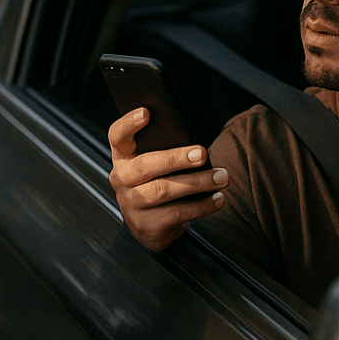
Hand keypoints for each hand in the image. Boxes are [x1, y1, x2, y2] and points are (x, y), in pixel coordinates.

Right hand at [108, 108, 227, 251]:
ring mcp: (130, 204)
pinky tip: (217, 198)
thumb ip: (165, 152)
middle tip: (202, 153)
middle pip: (146, 165)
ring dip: (197, 183)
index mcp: (123, 158)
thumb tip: (197, 146)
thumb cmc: (158, 184)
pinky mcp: (145, 225)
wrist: (151, 227)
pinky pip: (176, 213)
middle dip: (176, 158)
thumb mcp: (156, 166)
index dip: (129, 124)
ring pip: (164, 190)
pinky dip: (201, 206)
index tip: (147, 112)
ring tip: (222, 177)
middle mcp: (121, 179)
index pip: (117, 136)